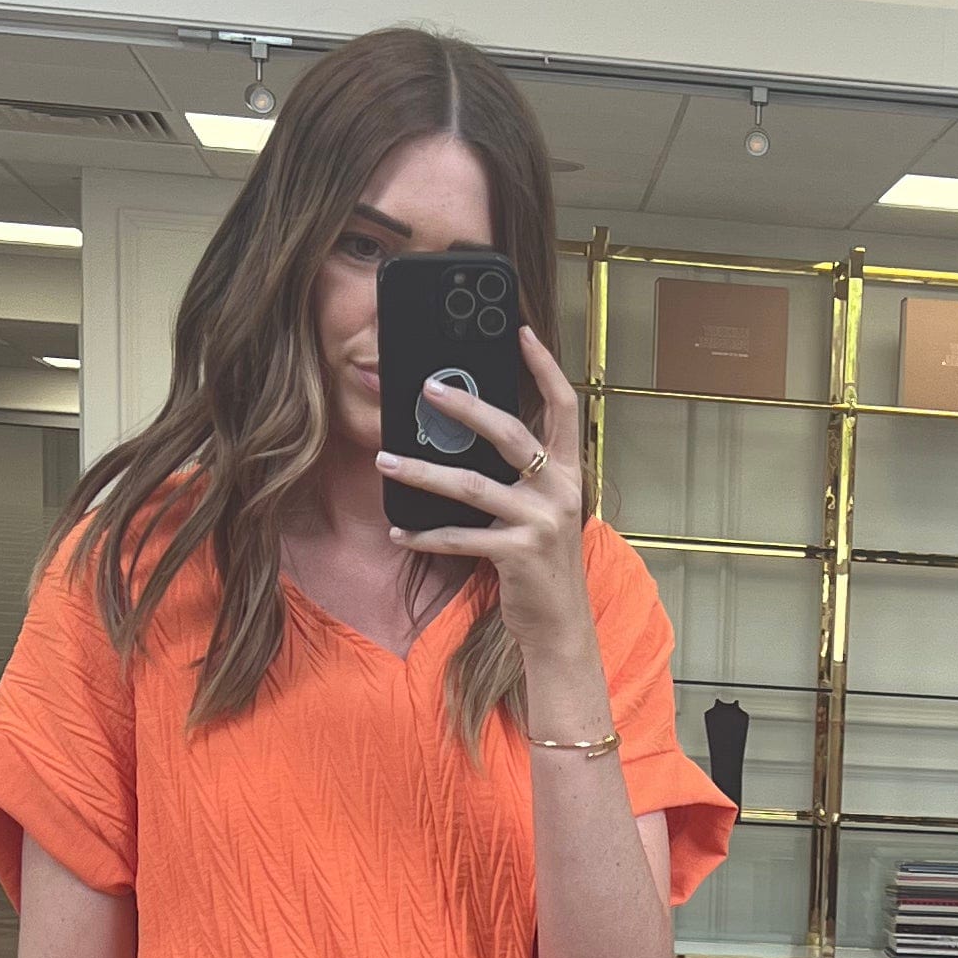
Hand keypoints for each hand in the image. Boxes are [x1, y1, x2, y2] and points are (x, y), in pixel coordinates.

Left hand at [376, 332, 599, 692]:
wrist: (560, 626)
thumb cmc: (542, 565)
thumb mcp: (539, 512)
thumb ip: (518, 478)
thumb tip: (467, 441)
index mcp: (570, 473)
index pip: (564, 406)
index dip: (544, 366)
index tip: (519, 331)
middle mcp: (561, 492)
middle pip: (511, 433)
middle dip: (466, 406)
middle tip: (427, 388)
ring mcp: (541, 522)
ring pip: (473, 485)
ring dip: (423, 471)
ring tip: (386, 459)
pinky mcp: (518, 555)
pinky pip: (461, 537)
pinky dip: (425, 534)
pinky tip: (398, 529)